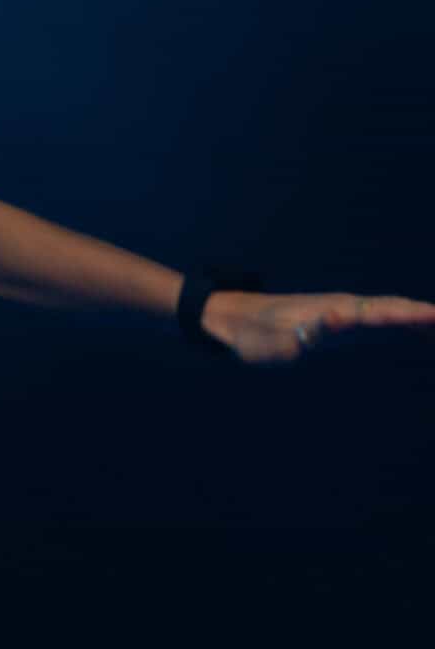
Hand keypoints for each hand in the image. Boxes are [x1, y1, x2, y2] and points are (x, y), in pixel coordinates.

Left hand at [205, 290, 434, 365]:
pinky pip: (379, 316)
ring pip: (388, 309)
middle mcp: (343, 307)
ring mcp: (342, 312)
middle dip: (424, 314)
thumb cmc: (251, 336)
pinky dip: (404, 320)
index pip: (381, 312)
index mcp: (334, 312)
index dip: (411, 316)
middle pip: (392, 307)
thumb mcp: (273, 341)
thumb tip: (335, 318)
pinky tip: (420, 329)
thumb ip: (305, 333)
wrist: (231, 319)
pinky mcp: (338, 321)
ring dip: (418, 315)